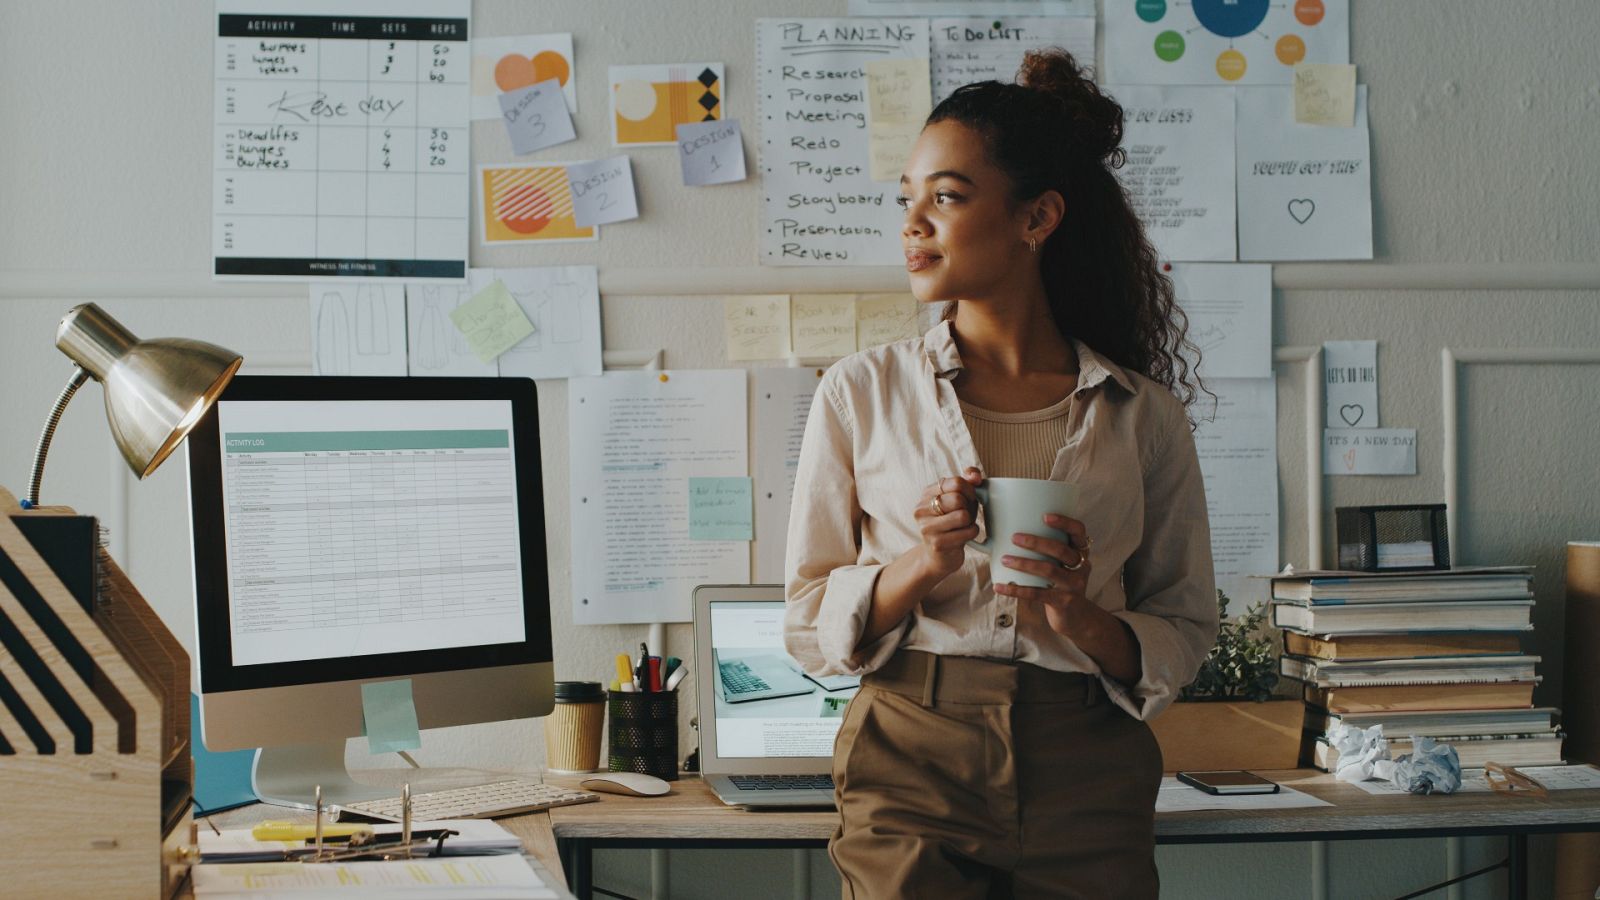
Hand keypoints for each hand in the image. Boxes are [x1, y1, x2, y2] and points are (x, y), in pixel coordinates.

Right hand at [911, 467, 982, 581]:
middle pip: (957, 498)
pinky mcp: (936, 543)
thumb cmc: (953, 524)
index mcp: (927, 494)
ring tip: (963, 526)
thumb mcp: (960, 499)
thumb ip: (968, 481)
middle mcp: (921, 509)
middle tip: (965, 515)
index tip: (969, 498)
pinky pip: (967, 532)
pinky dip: (972, 533)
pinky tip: (964, 536)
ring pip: (962, 515)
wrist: (940, 556)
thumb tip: (975, 475)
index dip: (970, 490)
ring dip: (970, 522)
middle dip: (969, 508)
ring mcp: (926, 527)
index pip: (956, 482)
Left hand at [993, 514, 1091, 635]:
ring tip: (1004, 559)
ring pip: (1048, 570)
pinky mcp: (1063, 602)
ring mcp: (1073, 585)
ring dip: (1024, 563)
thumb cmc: (1062, 584)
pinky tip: (999, 587)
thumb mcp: (1064, 565)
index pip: (1079, 531)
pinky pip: (1036, 594)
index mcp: (1081, 553)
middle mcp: (1081, 567)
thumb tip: (1011, 530)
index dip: (1064, 522)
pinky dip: (1015, 590)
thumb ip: (1049, 550)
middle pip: (1061, 550)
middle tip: (1014, 537)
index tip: (1044, 516)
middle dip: (1036, 542)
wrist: (1078, 618)